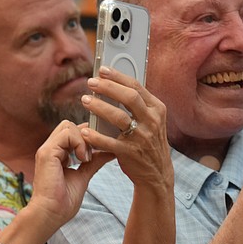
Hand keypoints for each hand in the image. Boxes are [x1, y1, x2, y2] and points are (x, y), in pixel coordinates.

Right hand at [28, 122, 111, 233]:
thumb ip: (94, 162)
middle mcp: (50, 149)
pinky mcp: (47, 153)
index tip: (101, 146)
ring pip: (68, 126)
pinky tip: (82, 159)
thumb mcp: (84, 176)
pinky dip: (79, 143)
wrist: (50, 214)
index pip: (72, 132)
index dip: (88, 135)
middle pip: (70, 125)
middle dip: (86, 134)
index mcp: (57, 154)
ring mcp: (47, 149)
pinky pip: (66, 134)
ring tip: (86, 158)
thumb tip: (109, 152)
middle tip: (96, 151)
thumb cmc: (63, 202)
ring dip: (83, 139)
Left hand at [82, 66, 171, 188]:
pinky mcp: (131, 153)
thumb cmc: (149, 143)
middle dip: (108, 87)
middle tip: (91, 83)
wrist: (157, 174)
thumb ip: (138, 105)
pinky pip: (110, 142)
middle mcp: (152, 121)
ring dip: (100, 107)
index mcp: (157, 109)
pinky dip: (96, 137)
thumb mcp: (151, 121)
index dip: (118, 76)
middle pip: (129, 97)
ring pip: (119, 117)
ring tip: (85, 101)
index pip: (136, 86)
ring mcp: (142, 137)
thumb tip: (114, 84)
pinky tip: (85, 131)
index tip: (102, 70)